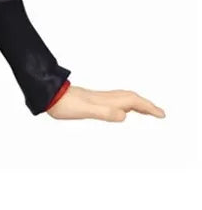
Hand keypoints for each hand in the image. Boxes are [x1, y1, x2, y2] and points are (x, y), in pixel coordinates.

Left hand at [46, 84, 164, 121]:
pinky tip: (119, 109)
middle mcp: (103, 97)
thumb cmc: (63, 104)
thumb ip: (104, 112)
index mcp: (105, 100)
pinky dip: (123, 104)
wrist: (47, 94)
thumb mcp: (84, 110)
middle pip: (130, 98)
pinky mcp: (89, 100)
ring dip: (136, 104)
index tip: (161, 114)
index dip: (148, 107)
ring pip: (121, 98)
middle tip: (159, 114)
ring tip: (146, 111)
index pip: (132, 102)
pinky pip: (112, 101)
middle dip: (146, 105)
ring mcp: (96, 98)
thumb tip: (124, 115)